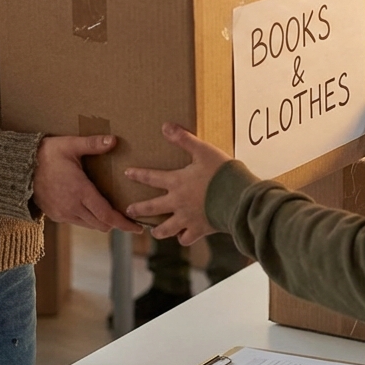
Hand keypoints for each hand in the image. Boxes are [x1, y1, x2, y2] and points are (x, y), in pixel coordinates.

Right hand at [32, 136, 141, 233]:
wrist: (18, 168)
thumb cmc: (45, 154)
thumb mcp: (70, 145)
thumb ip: (93, 144)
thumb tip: (113, 140)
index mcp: (80, 191)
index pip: (107, 215)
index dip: (124, 223)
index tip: (138, 228)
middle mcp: (72, 207)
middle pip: (102, 224)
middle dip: (116, 222)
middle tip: (129, 217)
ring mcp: (63, 213)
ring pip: (90, 225)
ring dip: (102, 221)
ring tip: (112, 213)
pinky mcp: (55, 215)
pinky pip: (77, 222)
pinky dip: (88, 219)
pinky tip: (91, 207)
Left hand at [123, 123, 229, 244]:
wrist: (237, 197)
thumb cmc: (221, 172)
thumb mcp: (203, 151)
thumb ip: (184, 139)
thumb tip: (165, 126)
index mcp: (177, 182)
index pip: (151, 177)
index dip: (138, 174)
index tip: (127, 173)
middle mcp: (178, 202)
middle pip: (152, 207)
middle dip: (139, 209)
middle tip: (128, 211)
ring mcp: (187, 218)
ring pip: (166, 229)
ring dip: (158, 230)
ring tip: (154, 231)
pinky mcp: (200, 229)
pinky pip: (186, 238)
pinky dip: (183, 238)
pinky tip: (182, 236)